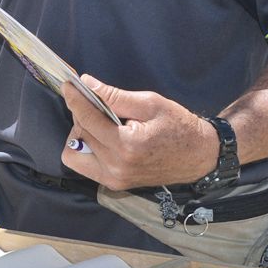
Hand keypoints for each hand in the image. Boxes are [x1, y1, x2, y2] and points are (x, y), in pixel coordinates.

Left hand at [58, 76, 220, 190]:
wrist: (199, 155)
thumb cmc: (179, 126)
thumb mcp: (150, 103)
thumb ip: (115, 96)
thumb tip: (87, 84)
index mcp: (126, 146)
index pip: (87, 119)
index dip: (75, 99)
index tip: (68, 85)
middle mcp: (116, 167)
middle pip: (80, 135)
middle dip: (82, 115)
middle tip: (96, 103)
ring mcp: (114, 179)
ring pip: (74, 155)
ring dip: (80, 136)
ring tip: (99, 123)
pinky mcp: (114, 184)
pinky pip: (85, 166)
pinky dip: (88, 149)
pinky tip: (103, 137)